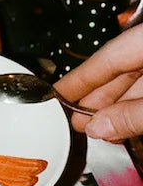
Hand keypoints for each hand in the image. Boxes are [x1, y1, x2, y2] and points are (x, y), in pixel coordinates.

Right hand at [54, 24, 142, 140]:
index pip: (105, 58)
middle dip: (97, 98)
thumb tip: (98, 127)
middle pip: (120, 68)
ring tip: (98, 127)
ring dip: (118, 105)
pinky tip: (125, 120)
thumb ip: (132, 115)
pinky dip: (138, 103)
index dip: (77, 79)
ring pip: (138, 79)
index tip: (53, 95)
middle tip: (75, 121)